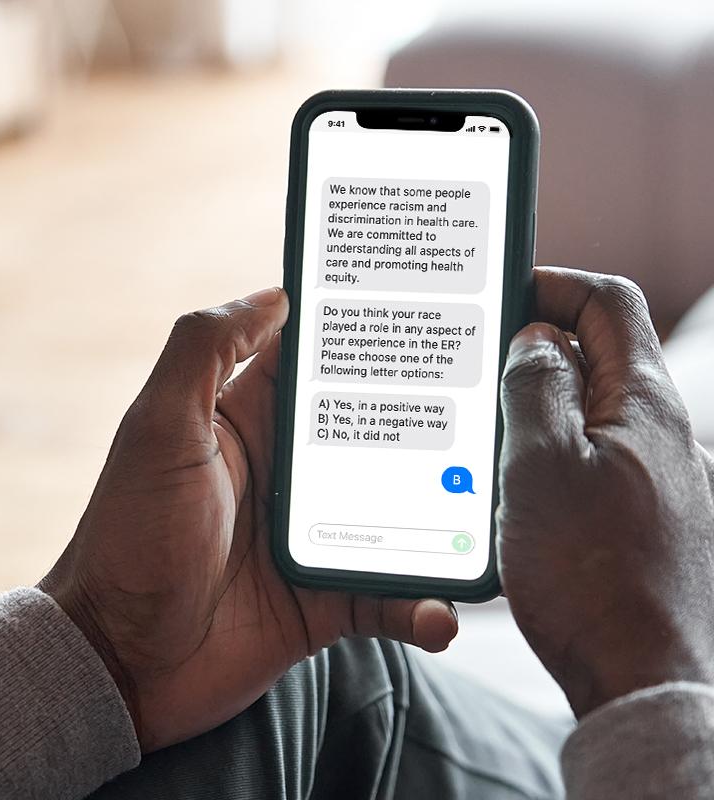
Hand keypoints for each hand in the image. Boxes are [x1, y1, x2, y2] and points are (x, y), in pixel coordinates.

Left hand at [40, 287, 457, 751]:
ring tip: (491, 514)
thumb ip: (204, 350)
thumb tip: (275, 295)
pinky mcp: (326, 597)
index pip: (322, 362)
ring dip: (445, 516)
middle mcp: (291, 472)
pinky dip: (419, 605)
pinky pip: (389, 596)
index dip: (370, 333)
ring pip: (401, 513)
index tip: (430, 309)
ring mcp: (315, 534)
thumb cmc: (130, 535)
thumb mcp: (157, 427)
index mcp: (254, 420)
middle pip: (379, 433)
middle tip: (495, 407)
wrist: (121, 659)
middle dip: (435, 419)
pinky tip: (441, 612)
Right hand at [497, 267, 713, 717]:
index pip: (609, 303)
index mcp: (644, 405)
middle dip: (534, 353)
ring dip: (535, 410)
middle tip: (476, 370)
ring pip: (585, 413)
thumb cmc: (594, 576)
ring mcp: (652, 477)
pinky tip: (510, 486)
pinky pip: (588, 461)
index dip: (555, 286)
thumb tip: (536, 342)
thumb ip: (536, 389)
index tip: (503, 298)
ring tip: (484, 432)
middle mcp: (660, 434)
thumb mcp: (542, 465)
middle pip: (595, 357)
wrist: (644, 679)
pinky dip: (547, 454)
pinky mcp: (638, 516)